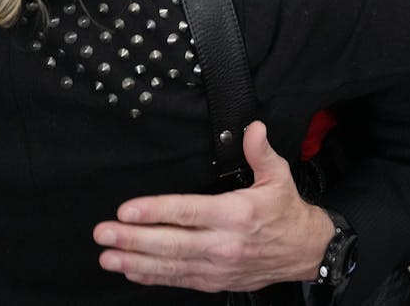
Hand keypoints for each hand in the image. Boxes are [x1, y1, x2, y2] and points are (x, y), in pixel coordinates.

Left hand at [93, 121, 334, 290]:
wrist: (306, 252)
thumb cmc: (286, 212)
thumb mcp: (278, 176)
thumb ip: (260, 152)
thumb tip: (252, 128)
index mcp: (237, 214)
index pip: (189, 212)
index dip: (156, 211)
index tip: (127, 210)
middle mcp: (224, 243)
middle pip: (171, 242)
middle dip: (133, 239)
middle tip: (104, 233)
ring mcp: (218, 266)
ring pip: (170, 265)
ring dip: (135, 261)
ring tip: (107, 255)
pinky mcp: (215, 281)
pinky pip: (179, 280)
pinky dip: (153, 278)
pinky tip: (131, 270)